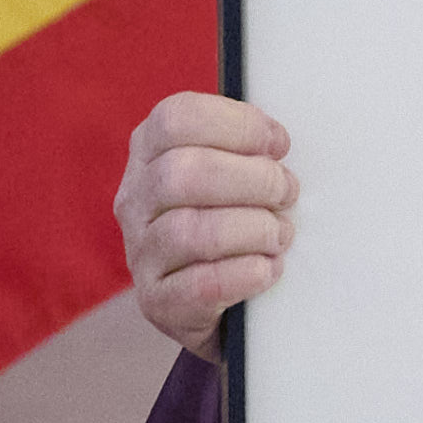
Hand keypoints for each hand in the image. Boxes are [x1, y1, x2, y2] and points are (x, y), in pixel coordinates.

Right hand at [114, 93, 298, 362]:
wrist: (215, 303)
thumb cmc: (234, 219)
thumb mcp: (231, 173)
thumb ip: (247, 150)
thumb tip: (276, 143)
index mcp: (150, 152)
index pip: (176, 119)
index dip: (236, 125)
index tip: (279, 145)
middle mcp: (135, 199)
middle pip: (182, 173)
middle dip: (252, 180)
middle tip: (287, 192)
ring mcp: (140, 252)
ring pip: (191, 231)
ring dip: (253, 229)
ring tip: (281, 234)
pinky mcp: (157, 302)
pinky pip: (201, 286)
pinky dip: (246, 274)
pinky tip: (268, 268)